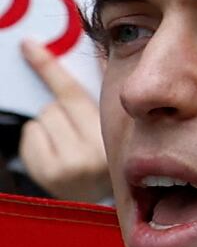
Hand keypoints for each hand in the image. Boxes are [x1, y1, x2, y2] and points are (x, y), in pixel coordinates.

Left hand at [14, 65, 107, 203]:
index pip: (70, 92)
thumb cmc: (111, 157)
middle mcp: (85, 154)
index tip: (29, 46)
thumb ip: (110, 89)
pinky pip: (29, 137)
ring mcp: (62, 166)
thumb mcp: (118, 124)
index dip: (48, 66)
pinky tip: (55, 152)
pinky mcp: (45, 173)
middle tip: (77, 130)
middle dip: (61, 112)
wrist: (101, 200)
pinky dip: (38, 141)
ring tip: (68, 143)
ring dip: (50, 127)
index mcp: (107, 137)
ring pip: (39, 121)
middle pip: (52, 107)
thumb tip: (104, 53)